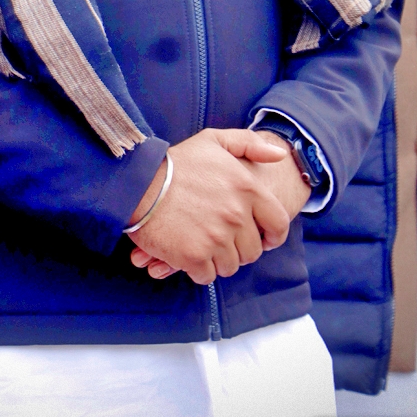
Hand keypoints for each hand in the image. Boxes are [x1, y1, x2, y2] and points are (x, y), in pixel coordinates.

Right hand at [125, 128, 289, 284]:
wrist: (137, 183)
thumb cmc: (176, 163)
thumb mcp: (214, 141)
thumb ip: (250, 144)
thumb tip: (279, 155)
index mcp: (247, 188)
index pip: (278, 224)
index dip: (272, 236)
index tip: (262, 239)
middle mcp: (237, 215)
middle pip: (252, 251)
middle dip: (239, 248)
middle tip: (220, 239)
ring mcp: (217, 238)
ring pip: (230, 266)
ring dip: (218, 259)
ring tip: (202, 244)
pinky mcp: (194, 257)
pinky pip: (207, 276)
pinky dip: (199, 269)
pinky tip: (187, 253)